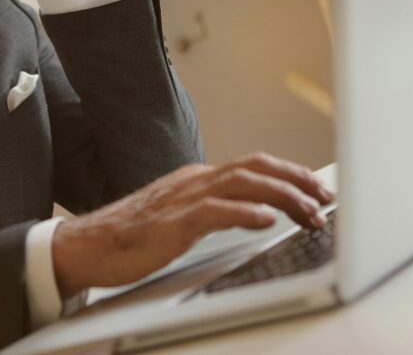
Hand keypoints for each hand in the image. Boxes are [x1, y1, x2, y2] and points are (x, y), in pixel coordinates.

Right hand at [51, 152, 334, 297]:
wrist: (86, 245)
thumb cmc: (130, 236)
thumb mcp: (179, 217)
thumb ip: (211, 210)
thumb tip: (251, 213)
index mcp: (196, 180)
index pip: (252, 167)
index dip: (289, 175)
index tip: (317, 189)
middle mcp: (194, 181)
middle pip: (255, 168)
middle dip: (296, 180)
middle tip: (325, 197)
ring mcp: (183, 199)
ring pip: (243, 184)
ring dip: (282, 196)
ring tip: (309, 211)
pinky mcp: (172, 222)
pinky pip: (215, 212)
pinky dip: (244, 213)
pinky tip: (266, 220)